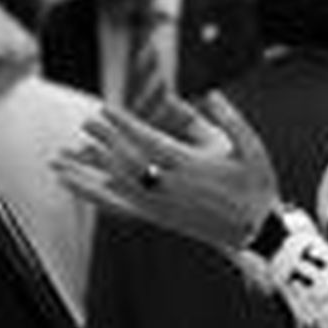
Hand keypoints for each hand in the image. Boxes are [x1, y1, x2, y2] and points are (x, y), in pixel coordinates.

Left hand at [53, 91, 280, 253]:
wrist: (258, 233)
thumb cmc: (257, 187)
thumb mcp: (252, 147)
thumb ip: (230, 119)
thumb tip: (209, 94)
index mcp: (192, 167)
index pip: (148, 141)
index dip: (123, 125)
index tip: (104, 110)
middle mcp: (172, 187)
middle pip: (128, 160)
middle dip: (105, 140)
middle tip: (85, 122)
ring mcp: (163, 205)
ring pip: (120, 184)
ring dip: (94, 168)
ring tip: (69, 156)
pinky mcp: (160, 218)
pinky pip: (123, 205)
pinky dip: (101, 193)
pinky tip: (86, 185)